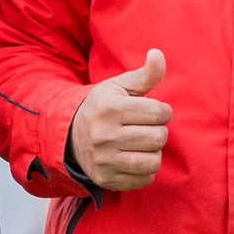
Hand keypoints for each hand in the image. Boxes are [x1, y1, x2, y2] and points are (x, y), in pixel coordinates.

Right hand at [70, 48, 171, 192]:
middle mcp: (104, 136)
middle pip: (158, 137)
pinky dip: (146, 169)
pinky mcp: (107, 179)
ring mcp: (104, 160)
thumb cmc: (104, 107)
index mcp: (109, 108)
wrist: (71, 137)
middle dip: (159, 131)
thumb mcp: (120, 86)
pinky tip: (134, 157)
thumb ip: (144, 74)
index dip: (162, 111)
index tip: (152, 111)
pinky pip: (145, 179)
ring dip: (154, 152)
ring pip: (153, 161)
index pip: (158, 112)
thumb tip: (158, 54)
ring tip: (143, 144)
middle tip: (147, 128)